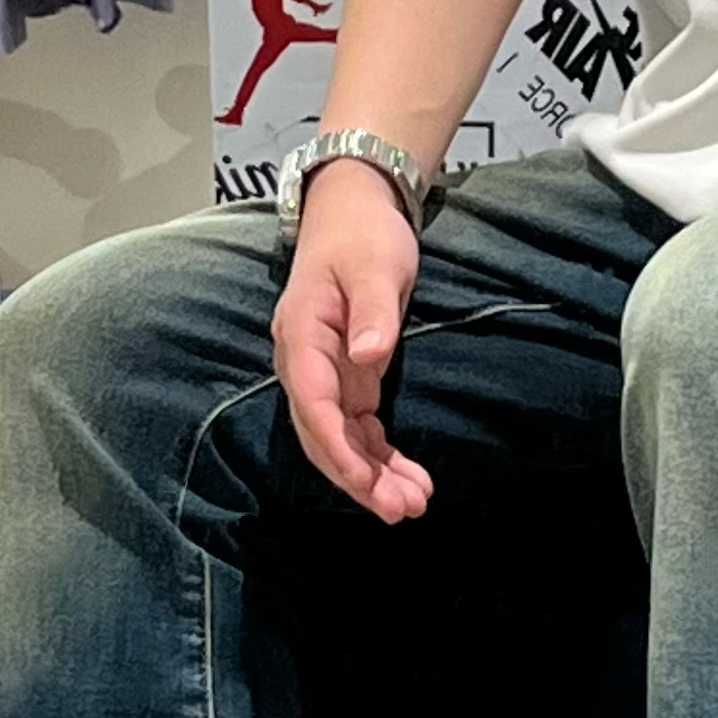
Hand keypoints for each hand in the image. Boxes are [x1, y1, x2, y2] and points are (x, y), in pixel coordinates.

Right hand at [273, 162, 432, 523]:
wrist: (355, 208)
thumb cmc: (364, 233)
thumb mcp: (376, 265)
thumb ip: (373, 311)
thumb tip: (368, 356)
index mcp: (303, 335)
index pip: (313, 404)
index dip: (337, 449)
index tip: (365, 481)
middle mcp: (305, 361)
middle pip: (323, 434)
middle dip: (359, 478)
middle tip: (402, 510)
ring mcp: (324, 372)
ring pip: (340, 437)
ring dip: (372, 475)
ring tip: (413, 504)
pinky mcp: (346, 375)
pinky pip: (357, 426)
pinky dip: (379, 455)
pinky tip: (408, 479)